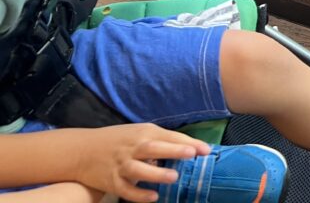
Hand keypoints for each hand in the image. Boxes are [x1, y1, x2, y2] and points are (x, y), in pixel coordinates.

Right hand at [75, 124, 208, 202]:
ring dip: (157, 173)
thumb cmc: (119, 140)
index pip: (169, 136)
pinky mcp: (112, 181)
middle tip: (193, 154)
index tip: (207, 150)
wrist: (82, 150)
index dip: (188, 142)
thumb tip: (190, 148)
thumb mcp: (140, 133)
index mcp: (144, 133)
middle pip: (154, 147)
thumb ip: (161, 140)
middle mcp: (133, 148)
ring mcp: (122, 165)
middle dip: (174, 150)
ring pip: (140, 169)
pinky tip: (153, 197)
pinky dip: (139, 194)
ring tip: (174, 177)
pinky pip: (126, 189)